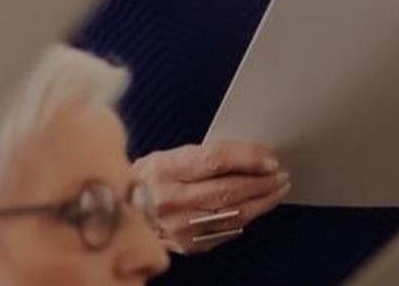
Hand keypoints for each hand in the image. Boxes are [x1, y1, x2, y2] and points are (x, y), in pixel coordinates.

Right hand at [133, 141, 290, 253]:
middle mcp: (170, 200)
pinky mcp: (187, 245)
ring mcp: (179, 226)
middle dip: (263, 181)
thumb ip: (205, 155)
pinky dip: (247, 217)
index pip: (215, 160)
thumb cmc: (148, 181)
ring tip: (278, 188)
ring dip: (263, 200)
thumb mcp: (167, 157)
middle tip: (281, 174)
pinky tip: (257, 207)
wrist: (117, 215)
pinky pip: (228, 230)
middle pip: (229, 190)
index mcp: (164, 170)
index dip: (248, 159)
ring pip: (235, 213)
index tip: (271, 159)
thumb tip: (253, 153)